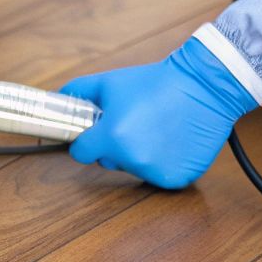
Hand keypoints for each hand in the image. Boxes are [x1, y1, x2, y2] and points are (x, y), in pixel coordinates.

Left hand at [59, 38, 257, 189]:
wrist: (204, 87)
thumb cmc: (156, 83)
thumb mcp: (110, 82)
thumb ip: (78, 91)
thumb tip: (57, 97)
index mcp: (111, 138)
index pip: (81, 153)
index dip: (86, 141)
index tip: (95, 133)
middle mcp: (132, 159)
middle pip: (107, 161)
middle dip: (114, 146)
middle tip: (134, 123)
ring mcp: (156, 171)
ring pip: (133, 167)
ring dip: (138, 154)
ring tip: (156, 128)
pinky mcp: (178, 178)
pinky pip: (158, 175)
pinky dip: (162, 163)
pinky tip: (171, 141)